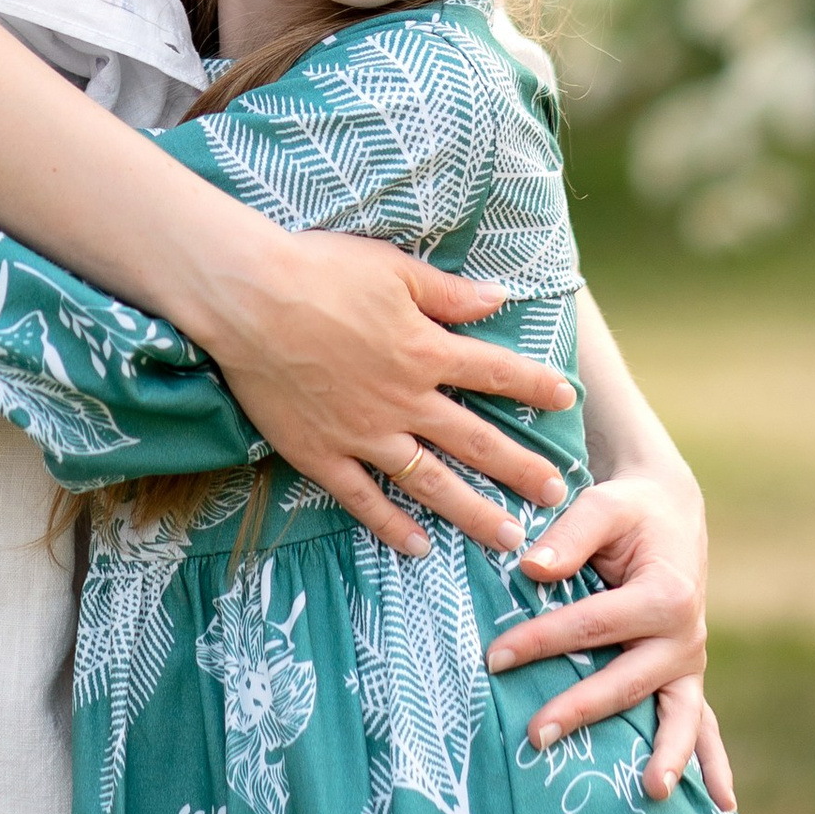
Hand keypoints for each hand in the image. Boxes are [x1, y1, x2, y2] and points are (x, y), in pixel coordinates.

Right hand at [190, 221, 578, 562]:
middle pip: (475, 441)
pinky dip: (391, 525)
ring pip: (431, 482)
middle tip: (556, 494)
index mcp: (425, 350)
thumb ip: (449, 293)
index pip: (495, 370)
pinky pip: (364, 498)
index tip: (567, 400)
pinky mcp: (322, 454)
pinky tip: (417, 545)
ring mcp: (364, 434)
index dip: (535, 385)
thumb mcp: (392, 268)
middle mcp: (404, 401)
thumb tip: (500, 300)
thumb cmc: (319, 270)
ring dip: (473, 512)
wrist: (248, 297)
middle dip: (521, 468)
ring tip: (509, 538)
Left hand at [487, 466, 733, 807]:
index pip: (591, 626)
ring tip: (651, 792)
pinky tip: (720, 805)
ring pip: (679, 716)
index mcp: (665, 594)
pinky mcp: (686, 677)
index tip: (494, 658)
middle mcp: (685, 635)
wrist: (671, 513)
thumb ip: (568, 535)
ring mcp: (690, 662)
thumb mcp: (602, 505)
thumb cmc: (630, 511)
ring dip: (666, 755)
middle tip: (535, 736)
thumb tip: (530, 570)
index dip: (540, 641)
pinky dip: (709, 761)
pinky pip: (701, 724)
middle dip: (580, 709)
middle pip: (627, 681)